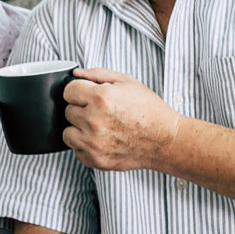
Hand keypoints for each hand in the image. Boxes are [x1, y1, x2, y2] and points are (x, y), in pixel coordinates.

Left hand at [62, 67, 180, 170]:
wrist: (167, 140)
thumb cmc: (150, 111)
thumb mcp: (127, 82)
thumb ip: (97, 74)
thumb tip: (75, 74)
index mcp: (101, 98)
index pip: (68, 91)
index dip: (79, 91)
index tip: (88, 95)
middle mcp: (94, 120)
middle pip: (68, 111)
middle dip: (81, 109)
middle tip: (100, 112)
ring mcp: (94, 142)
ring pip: (67, 132)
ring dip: (79, 129)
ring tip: (98, 126)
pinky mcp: (96, 160)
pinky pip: (77, 150)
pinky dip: (86, 146)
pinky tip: (102, 140)